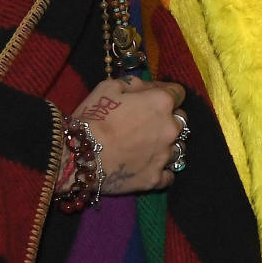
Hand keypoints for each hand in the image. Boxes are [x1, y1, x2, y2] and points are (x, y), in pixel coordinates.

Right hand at [60, 77, 185, 194]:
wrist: (80, 157)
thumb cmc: (93, 118)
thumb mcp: (109, 87)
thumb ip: (135, 84)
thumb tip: (147, 87)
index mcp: (161, 103)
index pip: (178, 92)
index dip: (165, 93)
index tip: (152, 97)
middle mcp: (170, 128)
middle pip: (181, 120)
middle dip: (168, 118)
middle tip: (147, 122)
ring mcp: (165, 156)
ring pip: (178, 147)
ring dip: (167, 144)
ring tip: (147, 146)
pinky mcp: (156, 179)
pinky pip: (168, 174)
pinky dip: (161, 170)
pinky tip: (147, 166)